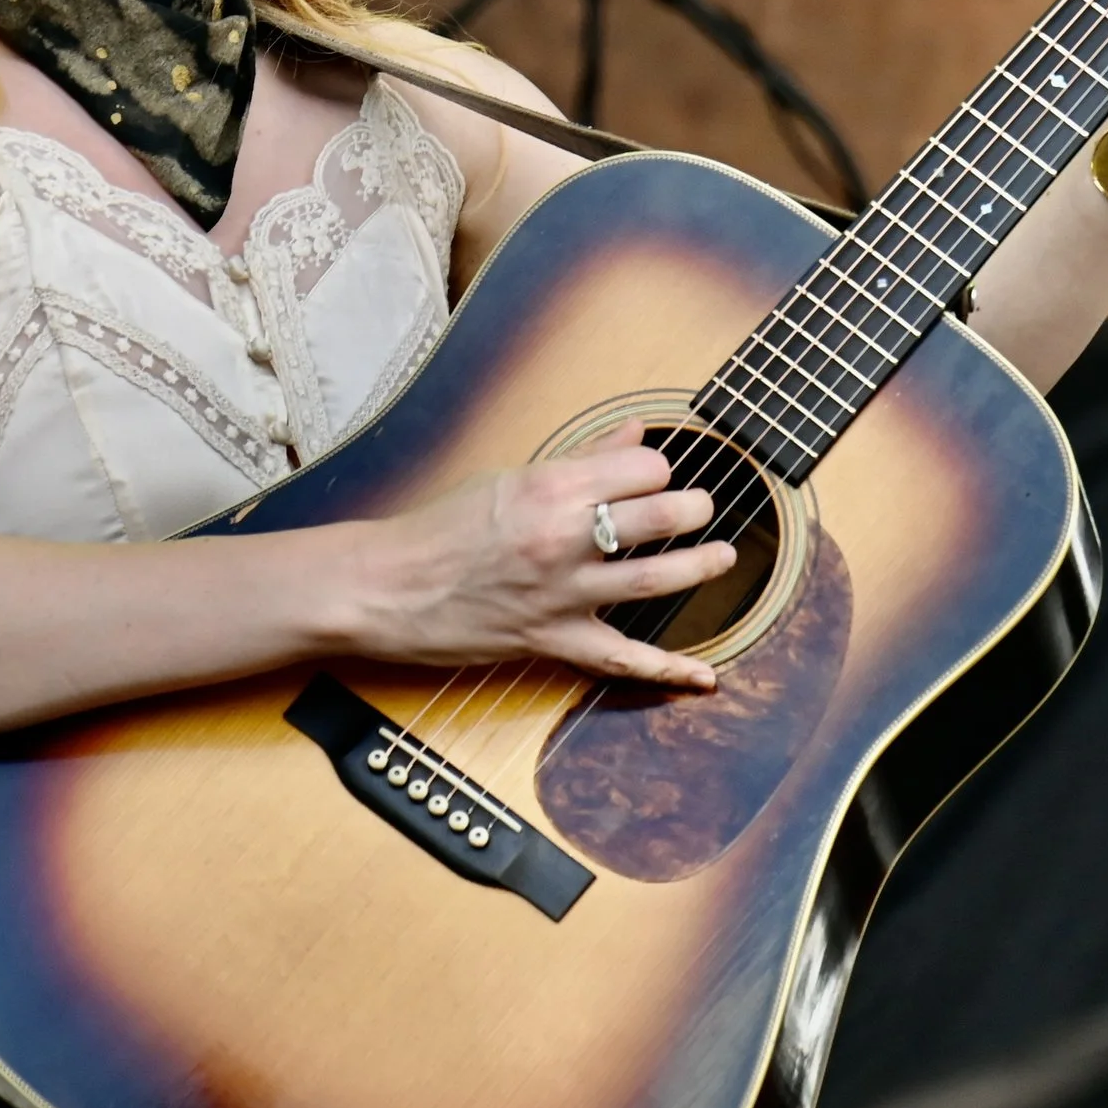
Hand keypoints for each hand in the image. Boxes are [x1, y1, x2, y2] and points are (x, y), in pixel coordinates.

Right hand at [354, 424, 731, 688]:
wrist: (384, 586)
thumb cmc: (440, 527)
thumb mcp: (510, 477)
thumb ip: (582, 458)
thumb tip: (637, 432)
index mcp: (551, 486)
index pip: (643, 467)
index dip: (656, 469)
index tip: (651, 476)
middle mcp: (564, 537)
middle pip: (661, 514)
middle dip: (694, 508)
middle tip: (701, 509)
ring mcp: (562, 593)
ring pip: (656, 578)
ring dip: (701, 565)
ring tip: (723, 556)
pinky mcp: (552, 640)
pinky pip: (622, 659)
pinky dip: (668, 670)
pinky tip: (708, 675)